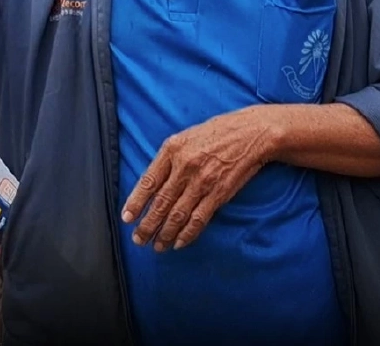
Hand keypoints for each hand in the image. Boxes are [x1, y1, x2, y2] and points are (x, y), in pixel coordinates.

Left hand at [120, 106, 280, 251]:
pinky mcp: (219, 193)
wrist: (252, 133)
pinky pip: (199, 218)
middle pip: (161, 202)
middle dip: (148, 225)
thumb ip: (168, 159)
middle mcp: (185, 167)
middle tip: (139, 239)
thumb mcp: (185, 137)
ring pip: (178, 214)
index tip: (127, 218)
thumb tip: (151, 185)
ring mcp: (202, 181)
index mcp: (172, 150)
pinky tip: (179, 243)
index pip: (148, 181)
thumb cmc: (217, 133)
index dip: (136, 202)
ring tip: (157, 246)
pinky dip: (188, 233)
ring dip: (165, 234)